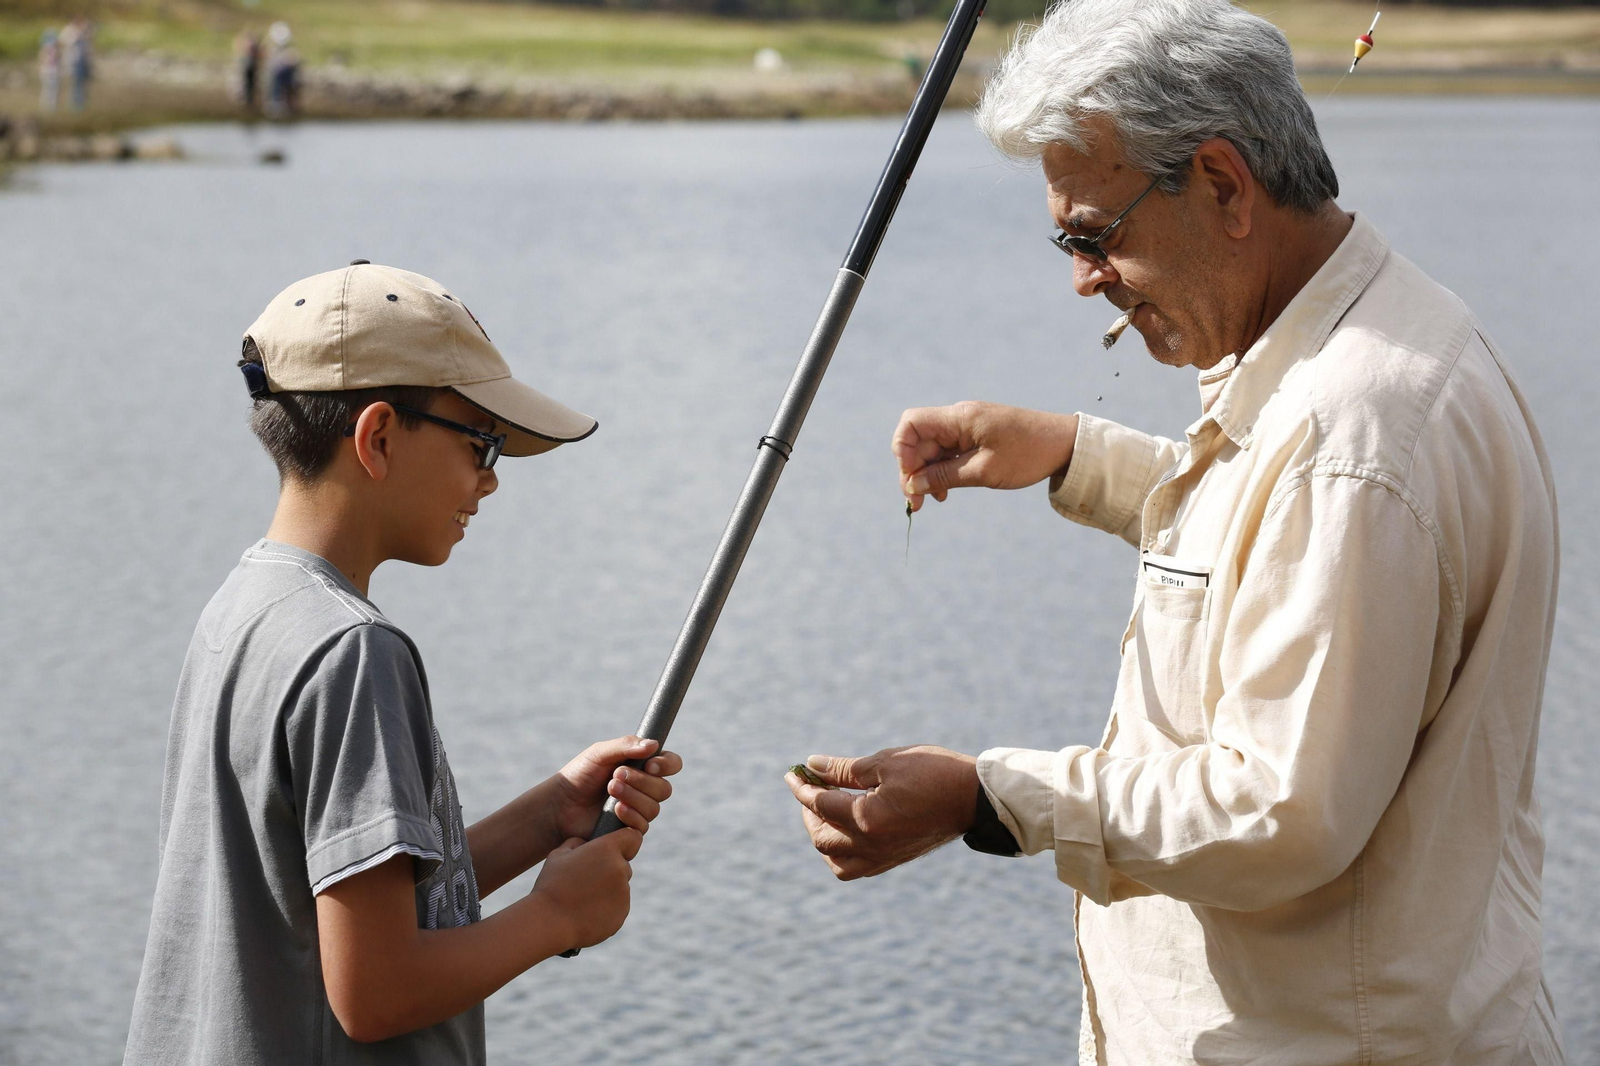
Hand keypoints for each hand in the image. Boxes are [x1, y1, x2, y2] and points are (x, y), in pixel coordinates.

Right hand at [531, 829, 641, 950]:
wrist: (550, 922)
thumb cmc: (551, 886)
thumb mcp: (559, 854)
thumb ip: (578, 843)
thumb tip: (587, 844)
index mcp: (607, 849)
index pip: (632, 837)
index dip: (623, 842)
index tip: (613, 849)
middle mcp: (620, 868)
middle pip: (623, 864)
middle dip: (609, 869)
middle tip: (585, 879)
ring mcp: (624, 892)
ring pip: (620, 886)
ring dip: (607, 889)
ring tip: (581, 898)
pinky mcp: (622, 912)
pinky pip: (618, 905)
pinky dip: (606, 907)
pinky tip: (586, 911)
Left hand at [552, 736, 681, 840]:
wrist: (560, 804)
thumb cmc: (580, 774)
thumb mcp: (600, 753)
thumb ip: (626, 745)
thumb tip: (653, 745)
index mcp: (643, 766)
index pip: (671, 764)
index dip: (667, 765)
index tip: (650, 765)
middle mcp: (645, 788)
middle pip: (664, 788)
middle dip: (641, 781)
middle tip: (615, 775)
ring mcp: (638, 810)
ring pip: (654, 808)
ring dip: (633, 796)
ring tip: (610, 789)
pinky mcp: (629, 829)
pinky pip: (643, 825)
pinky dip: (631, 815)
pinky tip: (615, 810)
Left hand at [785, 746, 978, 879]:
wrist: (975, 797)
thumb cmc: (934, 772)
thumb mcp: (886, 762)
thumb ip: (844, 769)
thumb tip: (813, 766)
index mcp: (867, 819)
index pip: (820, 805)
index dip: (802, 787)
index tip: (793, 772)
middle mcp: (872, 845)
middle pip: (822, 837)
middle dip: (808, 811)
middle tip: (809, 787)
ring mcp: (884, 857)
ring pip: (836, 860)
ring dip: (823, 837)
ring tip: (824, 811)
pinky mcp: (894, 859)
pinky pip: (856, 867)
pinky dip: (841, 852)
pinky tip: (845, 829)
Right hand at [892, 403, 1078, 511]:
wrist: (1066, 445)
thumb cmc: (1028, 455)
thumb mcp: (984, 471)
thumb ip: (946, 476)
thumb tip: (913, 485)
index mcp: (959, 418)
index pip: (911, 424)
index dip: (902, 450)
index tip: (911, 479)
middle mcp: (959, 419)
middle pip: (919, 441)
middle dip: (913, 470)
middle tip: (918, 503)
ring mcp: (967, 428)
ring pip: (933, 449)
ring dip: (928, 474)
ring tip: (933, 500)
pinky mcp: (976, 438)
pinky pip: (949, 452)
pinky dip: (943, 471)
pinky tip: (947, 491)